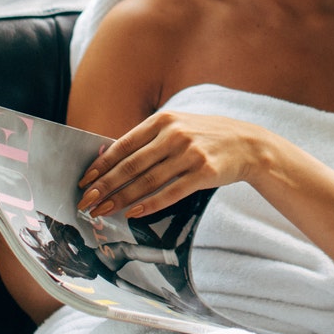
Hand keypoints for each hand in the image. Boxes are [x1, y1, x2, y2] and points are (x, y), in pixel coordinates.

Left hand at [76, 111, 265, 218]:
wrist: (247, 143)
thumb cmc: (206, 136)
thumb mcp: (177, 126)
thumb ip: (148, 139)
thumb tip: (110, 157)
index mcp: (163, 120)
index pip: (124, 145)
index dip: (102, 165)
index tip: (85, 181)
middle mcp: (175, 135)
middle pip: (131, 165)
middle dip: (105, 186)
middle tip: (87, 201)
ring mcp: (190, 154)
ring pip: (148, 181)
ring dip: (122, 199)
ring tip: (105, 211)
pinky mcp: (204, 173)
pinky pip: (172, 192)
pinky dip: (151, 204)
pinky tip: (135, 213)